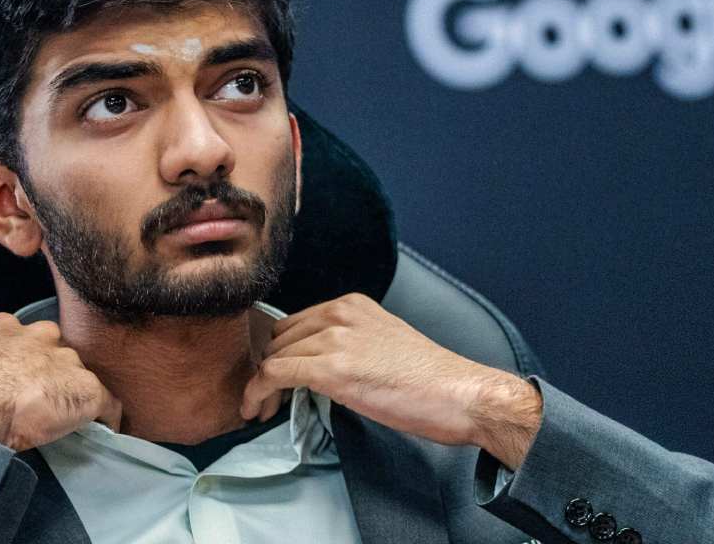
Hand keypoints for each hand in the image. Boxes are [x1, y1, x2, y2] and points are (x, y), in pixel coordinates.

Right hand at [0, 312, 122, 450]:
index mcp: (4, 328)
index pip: (26, 336)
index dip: (28, 359)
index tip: (25, 378)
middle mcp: (41, 337)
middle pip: (58, 350)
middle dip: (55, 371)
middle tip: (45, 397)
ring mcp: (66, 363)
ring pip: (80, 375)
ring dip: (76, 393)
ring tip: (70, 416)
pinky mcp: (86, 389)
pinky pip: (106, 403)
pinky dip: (106, 417)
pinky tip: (104, 430)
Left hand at [240, 293, 540, 467]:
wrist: (457, 394)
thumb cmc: (429, 380)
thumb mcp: (383, 343)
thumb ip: (348, 343)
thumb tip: (317, 365)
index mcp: (352, 305)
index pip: (294, 324)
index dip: (279, 353)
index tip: (276, 379)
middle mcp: (339, 313)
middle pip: (279, 338)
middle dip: (268, 368)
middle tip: (267, 398)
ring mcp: (334, 338)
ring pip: (272, 356)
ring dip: (260, 385)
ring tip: (262, 409)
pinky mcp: (330, 368)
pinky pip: (274, 375)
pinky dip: (257, 393)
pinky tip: (255, 409)